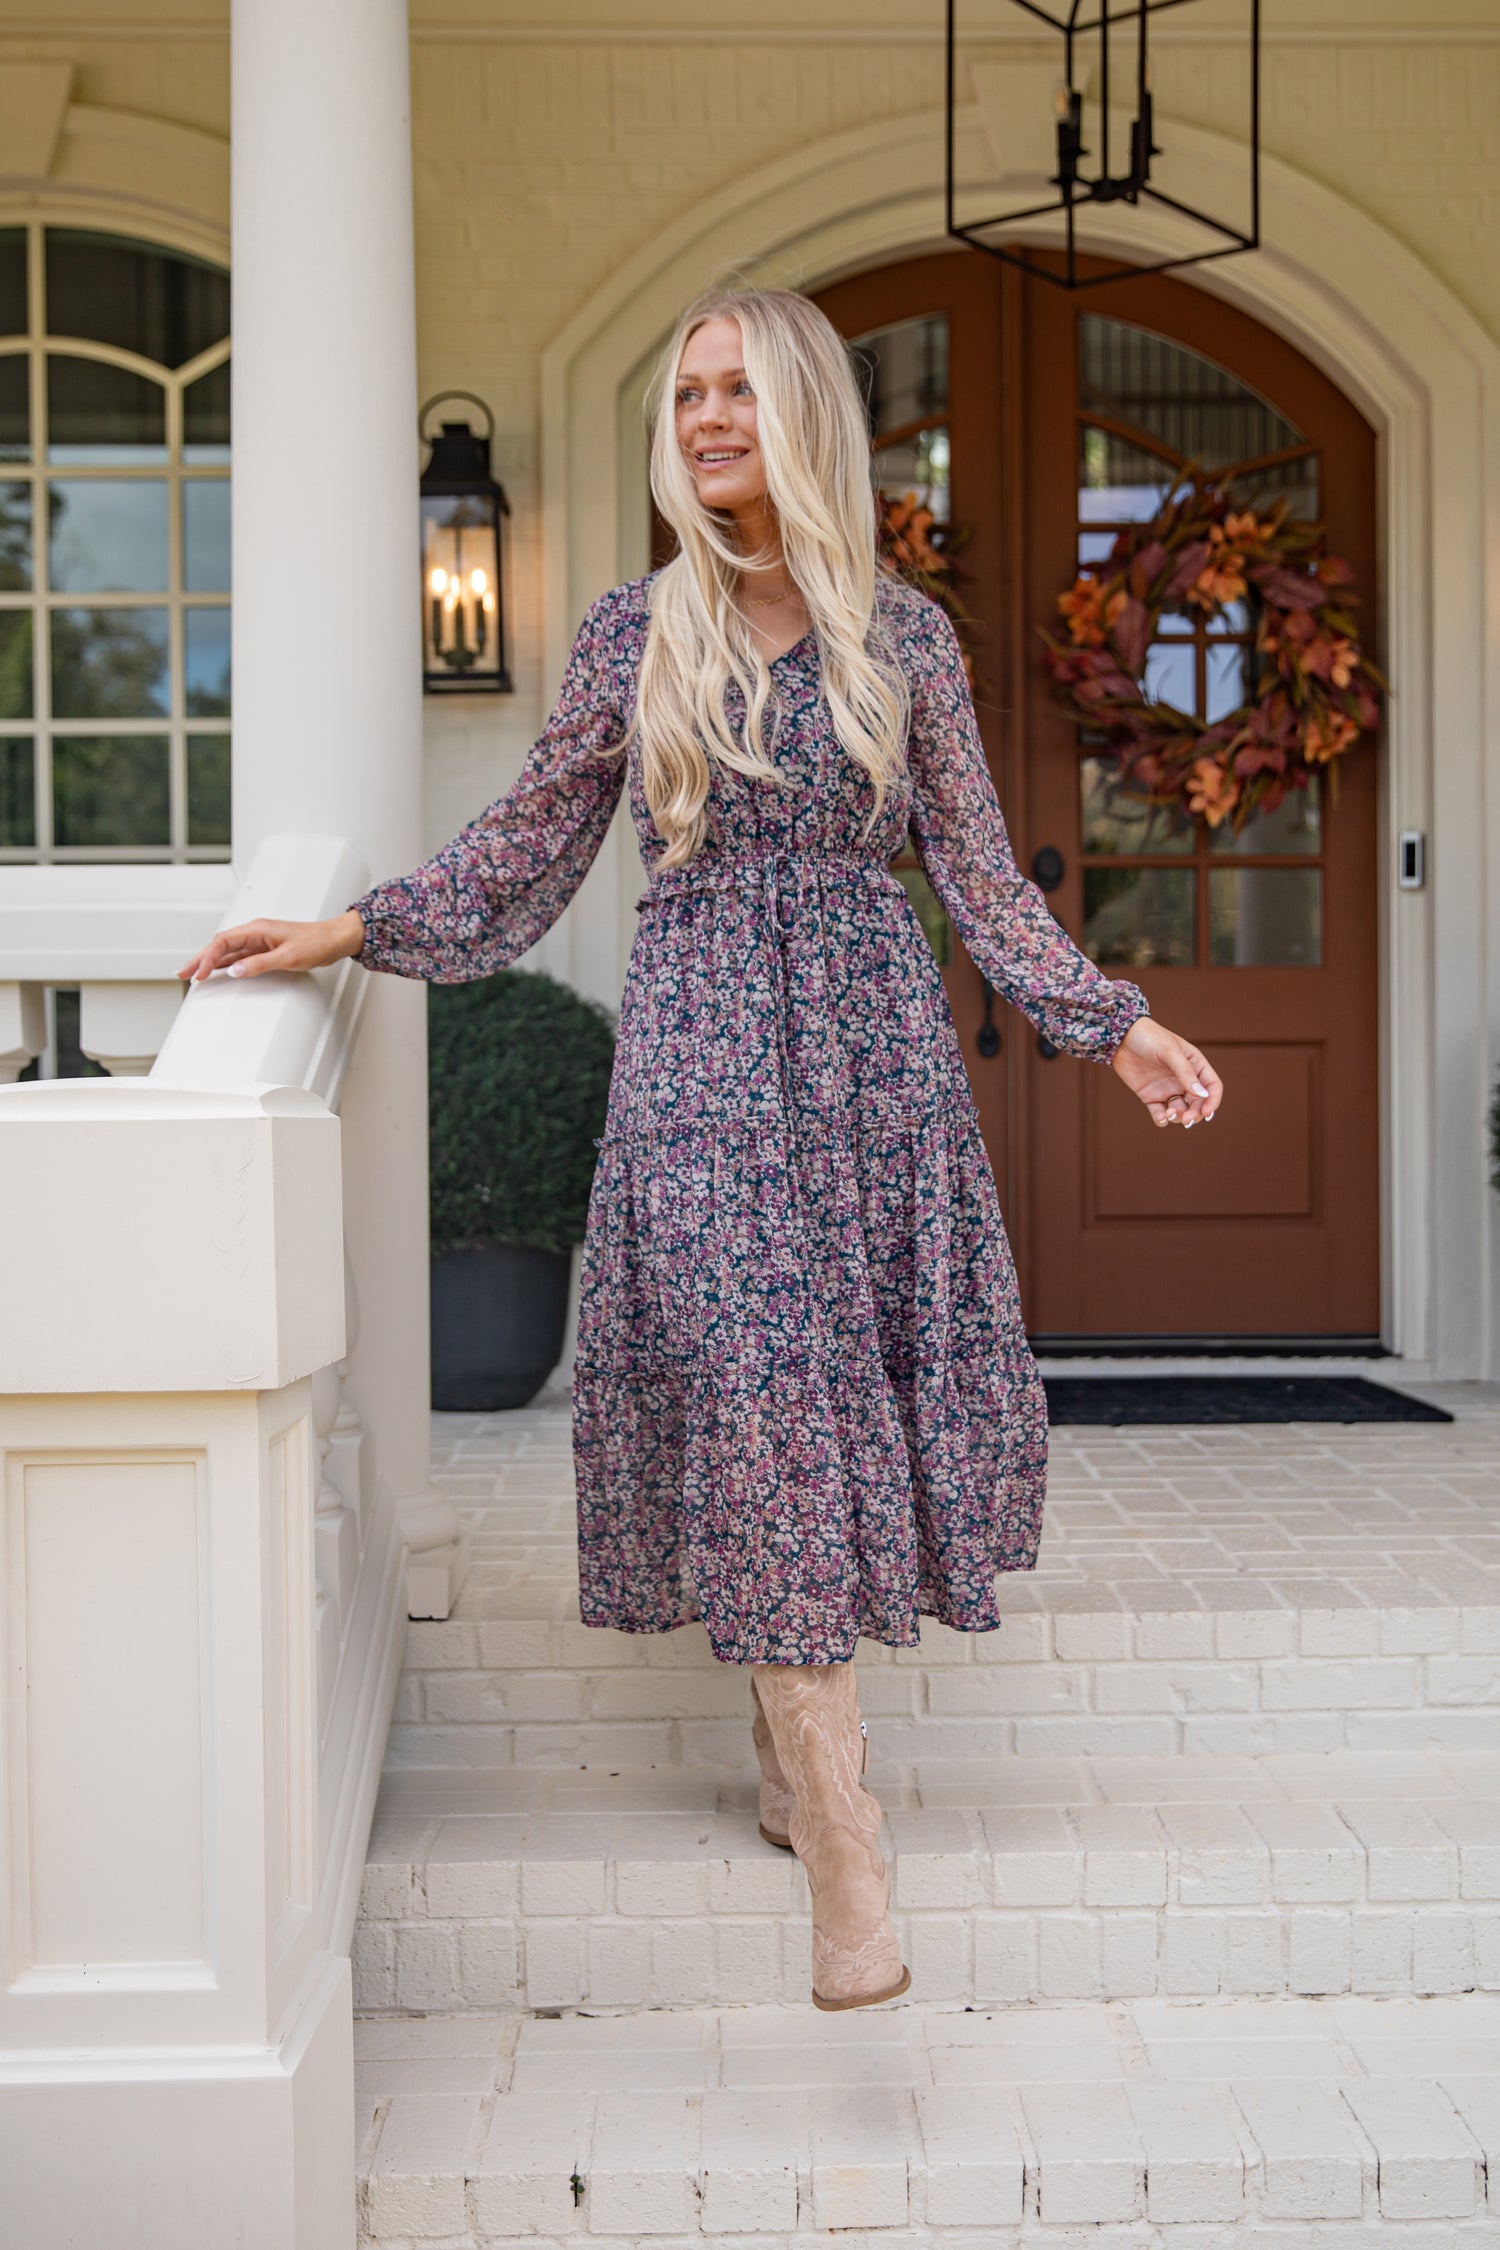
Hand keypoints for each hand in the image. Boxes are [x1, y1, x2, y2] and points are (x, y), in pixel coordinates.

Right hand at [177, 909, 365, 984]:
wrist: (335, 939)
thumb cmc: (316, 943)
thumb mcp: (288, 957)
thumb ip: (259, 964)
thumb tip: (235, 971)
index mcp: (257, 929)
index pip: (223, 942)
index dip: (207, 958)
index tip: (199, 973)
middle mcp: (255, 932)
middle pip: (219, 945)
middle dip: (200, 959)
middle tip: (183, 974)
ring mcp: (259, 941)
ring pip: (227, 951)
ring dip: (210, 962)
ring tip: (194, 975)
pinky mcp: (265, 949)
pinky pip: (239, 956)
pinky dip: (225, 964)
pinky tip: (217, 971)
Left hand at [1110, 1014, 1222, 1128]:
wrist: (1120, 1037)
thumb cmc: (1149, 1037)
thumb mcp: (1169, 1051)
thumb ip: (1185, 1072)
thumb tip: (1202, 1094)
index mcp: (1195, 1065)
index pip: (1212, 1086)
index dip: (1213, 1101)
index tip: (1207, 1113)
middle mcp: (1184, 1079)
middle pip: (1198, 1102)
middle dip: (1195, 1113)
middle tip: (1187, 1120)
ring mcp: (1167, 1089)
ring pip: (1181, 1111)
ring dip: (1179, 1117)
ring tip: (1170, 1114)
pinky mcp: (1151, 1096)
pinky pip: (1160, 1113)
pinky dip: (1162, 1119)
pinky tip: (1161, 1118)